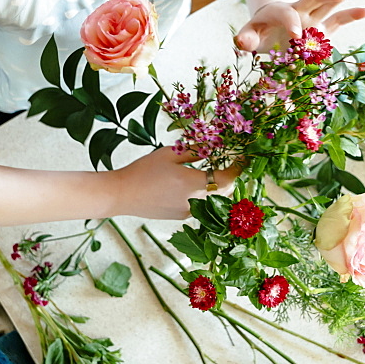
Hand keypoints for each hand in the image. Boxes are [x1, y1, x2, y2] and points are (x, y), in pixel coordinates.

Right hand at [114, 145, 238, 219]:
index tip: (243, 157)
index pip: (227, 178)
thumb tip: (213, 146)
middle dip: (231, 177)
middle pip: (224, 191)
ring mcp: (188, 212)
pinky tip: (195, 183)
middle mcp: (195, 201)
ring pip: (214, 199)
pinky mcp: (181, 217)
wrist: (121, 195)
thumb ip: (194, 151)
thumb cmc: (143, 171)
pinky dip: (205, 194)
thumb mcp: (169, 154)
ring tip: (214, 171)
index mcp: (193, 184)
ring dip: (218, 186)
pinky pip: (201, 205)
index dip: (238, 168)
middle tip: (230, 162)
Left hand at [233, 0, 364, 53]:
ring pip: (328, 2)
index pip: (286, 13)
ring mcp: (313, 17)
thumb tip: (241, 44)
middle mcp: (299, 10)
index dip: (291, 21)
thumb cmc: (260, 32)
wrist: (272, 26)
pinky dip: (351, 14)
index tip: (296, 34)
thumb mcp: (250, 35)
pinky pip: (338, 19)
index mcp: (279, 13)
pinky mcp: (323, 28)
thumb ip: (246, 38)